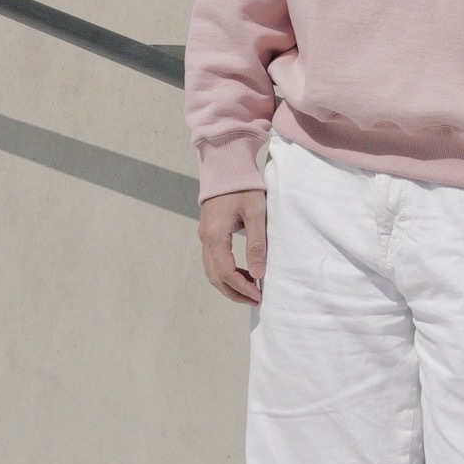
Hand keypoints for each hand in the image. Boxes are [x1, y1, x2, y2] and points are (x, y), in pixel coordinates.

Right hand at [200, 190, 266, 305]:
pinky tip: (243, 271)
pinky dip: (226, 272)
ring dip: (229, 283)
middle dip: (234, 292)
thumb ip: (256, 244)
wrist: (226, 164)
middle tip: (254, 300)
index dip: (242, 288)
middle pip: (215, 276)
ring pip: (212, 270)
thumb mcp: (255, 213)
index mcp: (215, 236)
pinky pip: (213, 260)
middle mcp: (205, 238)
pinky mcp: (209, 231)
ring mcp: (205, 235)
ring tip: (250, 289)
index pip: (226, 273)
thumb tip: (258, 274)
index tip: (259, 296)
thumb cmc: (243, 186)